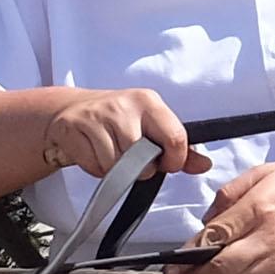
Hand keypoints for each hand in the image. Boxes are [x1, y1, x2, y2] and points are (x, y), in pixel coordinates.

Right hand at [28, 85, 199, 185]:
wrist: (69, 109)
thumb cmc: (117, 120)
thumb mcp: (150, 126)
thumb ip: (179, 147)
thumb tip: (204, 165)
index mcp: (148, 102)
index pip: (175, 138)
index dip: (173, 161)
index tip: (166, 164)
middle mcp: (124, 106)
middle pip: (143, 160)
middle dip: (140, 169)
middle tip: (133, 160)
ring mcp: (97, 116)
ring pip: (117, 166)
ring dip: (116, 171)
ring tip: (111, 155)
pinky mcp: (75, 128)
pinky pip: (95, 167)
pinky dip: (97, 169)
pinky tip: (94, 154)